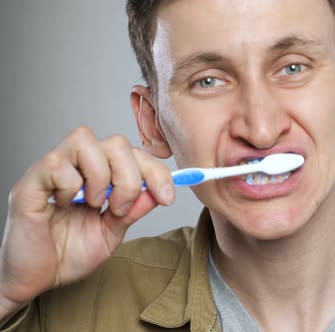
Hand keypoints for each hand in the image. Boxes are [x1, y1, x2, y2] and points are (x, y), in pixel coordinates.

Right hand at [0, 126, 174, 316]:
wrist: (35, 281)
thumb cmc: (68, 254)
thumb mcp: (111, 233)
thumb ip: (134, 210)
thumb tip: (157, 190)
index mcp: (99, 175)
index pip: (133, 153)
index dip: (156, 171)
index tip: (167, 197)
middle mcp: (76, 165)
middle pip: (115, 142)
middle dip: (130, 177)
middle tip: (120, 208)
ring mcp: (51, 170)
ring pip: (84, 140)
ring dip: (101, 177)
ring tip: (94, 205)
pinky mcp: (29, 183)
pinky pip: (56, 164)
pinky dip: (71, 186)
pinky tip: (65, 206)